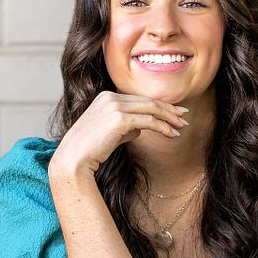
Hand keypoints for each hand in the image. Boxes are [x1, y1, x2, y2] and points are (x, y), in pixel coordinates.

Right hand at [49, 90, 188, 181]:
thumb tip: (140, 129)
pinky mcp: (119, 119)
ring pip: (151, 109)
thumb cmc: (89, 151)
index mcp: (106, 97)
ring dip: (169, 118)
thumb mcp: (108, 134)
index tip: (174, 112)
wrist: (73, 159)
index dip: (158, 105)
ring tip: (182, 126)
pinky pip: (148, 121)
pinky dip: (163, 127)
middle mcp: (110, 97)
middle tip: (184, 116)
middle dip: (168, 109)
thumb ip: (124, 128)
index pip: (139, 99)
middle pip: (147, 101)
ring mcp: (114, 106)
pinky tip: (172, 134)